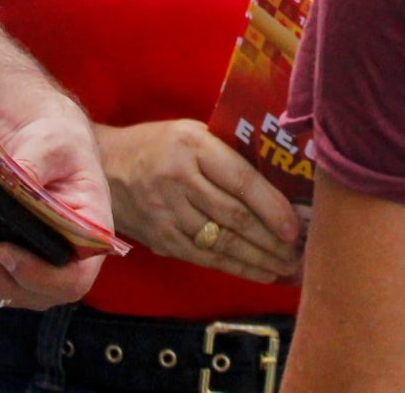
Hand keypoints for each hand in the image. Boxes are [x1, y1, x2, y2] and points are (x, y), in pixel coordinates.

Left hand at [0, 94, 108, 310]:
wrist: (39, 138)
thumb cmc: (58, 139)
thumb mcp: (56, 140)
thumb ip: (38, 161)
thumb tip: (17, 181)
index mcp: (87, 240)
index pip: (70, 281)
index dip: (37, 275)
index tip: (2, 250)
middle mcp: (59, 267)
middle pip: (17, 287)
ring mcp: (24, 273)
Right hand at [99, 119, 302, 285]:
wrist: (103, 165)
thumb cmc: (159, 145)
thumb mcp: (192, 132)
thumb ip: (228, 152)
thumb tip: (282, 178)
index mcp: (192, 145)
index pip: (240, 180)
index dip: (272, 206)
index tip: (296, 225)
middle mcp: (179, 179)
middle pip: (235, 217)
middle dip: (273, 239)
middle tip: (302, 251)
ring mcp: (167, 212)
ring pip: (222, 242)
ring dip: (260, 259)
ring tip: (288, 266)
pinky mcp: (161, 238)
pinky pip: (205, 258)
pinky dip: (237, 267)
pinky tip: (261, 272)